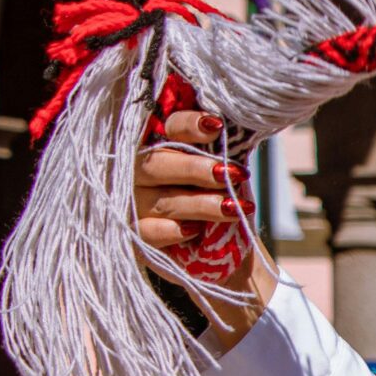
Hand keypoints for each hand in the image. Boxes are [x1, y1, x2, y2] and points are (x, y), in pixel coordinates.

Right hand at [135, 109, 274, 344]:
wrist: (221, 250)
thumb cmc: (217, 200)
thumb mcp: (222, 171)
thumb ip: (221, 151)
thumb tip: (242, 126)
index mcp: (159, 146)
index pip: (167, 127)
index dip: (189, 125)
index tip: (217, 127)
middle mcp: (138, 172)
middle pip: (157, 163)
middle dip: (197, 169)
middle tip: (234, 174)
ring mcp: (133, 204)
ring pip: (161, 200)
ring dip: (201, 204)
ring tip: (235, 208)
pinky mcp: (135, 237)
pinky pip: (147, 233)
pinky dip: (171, 231)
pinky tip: (193, 231)